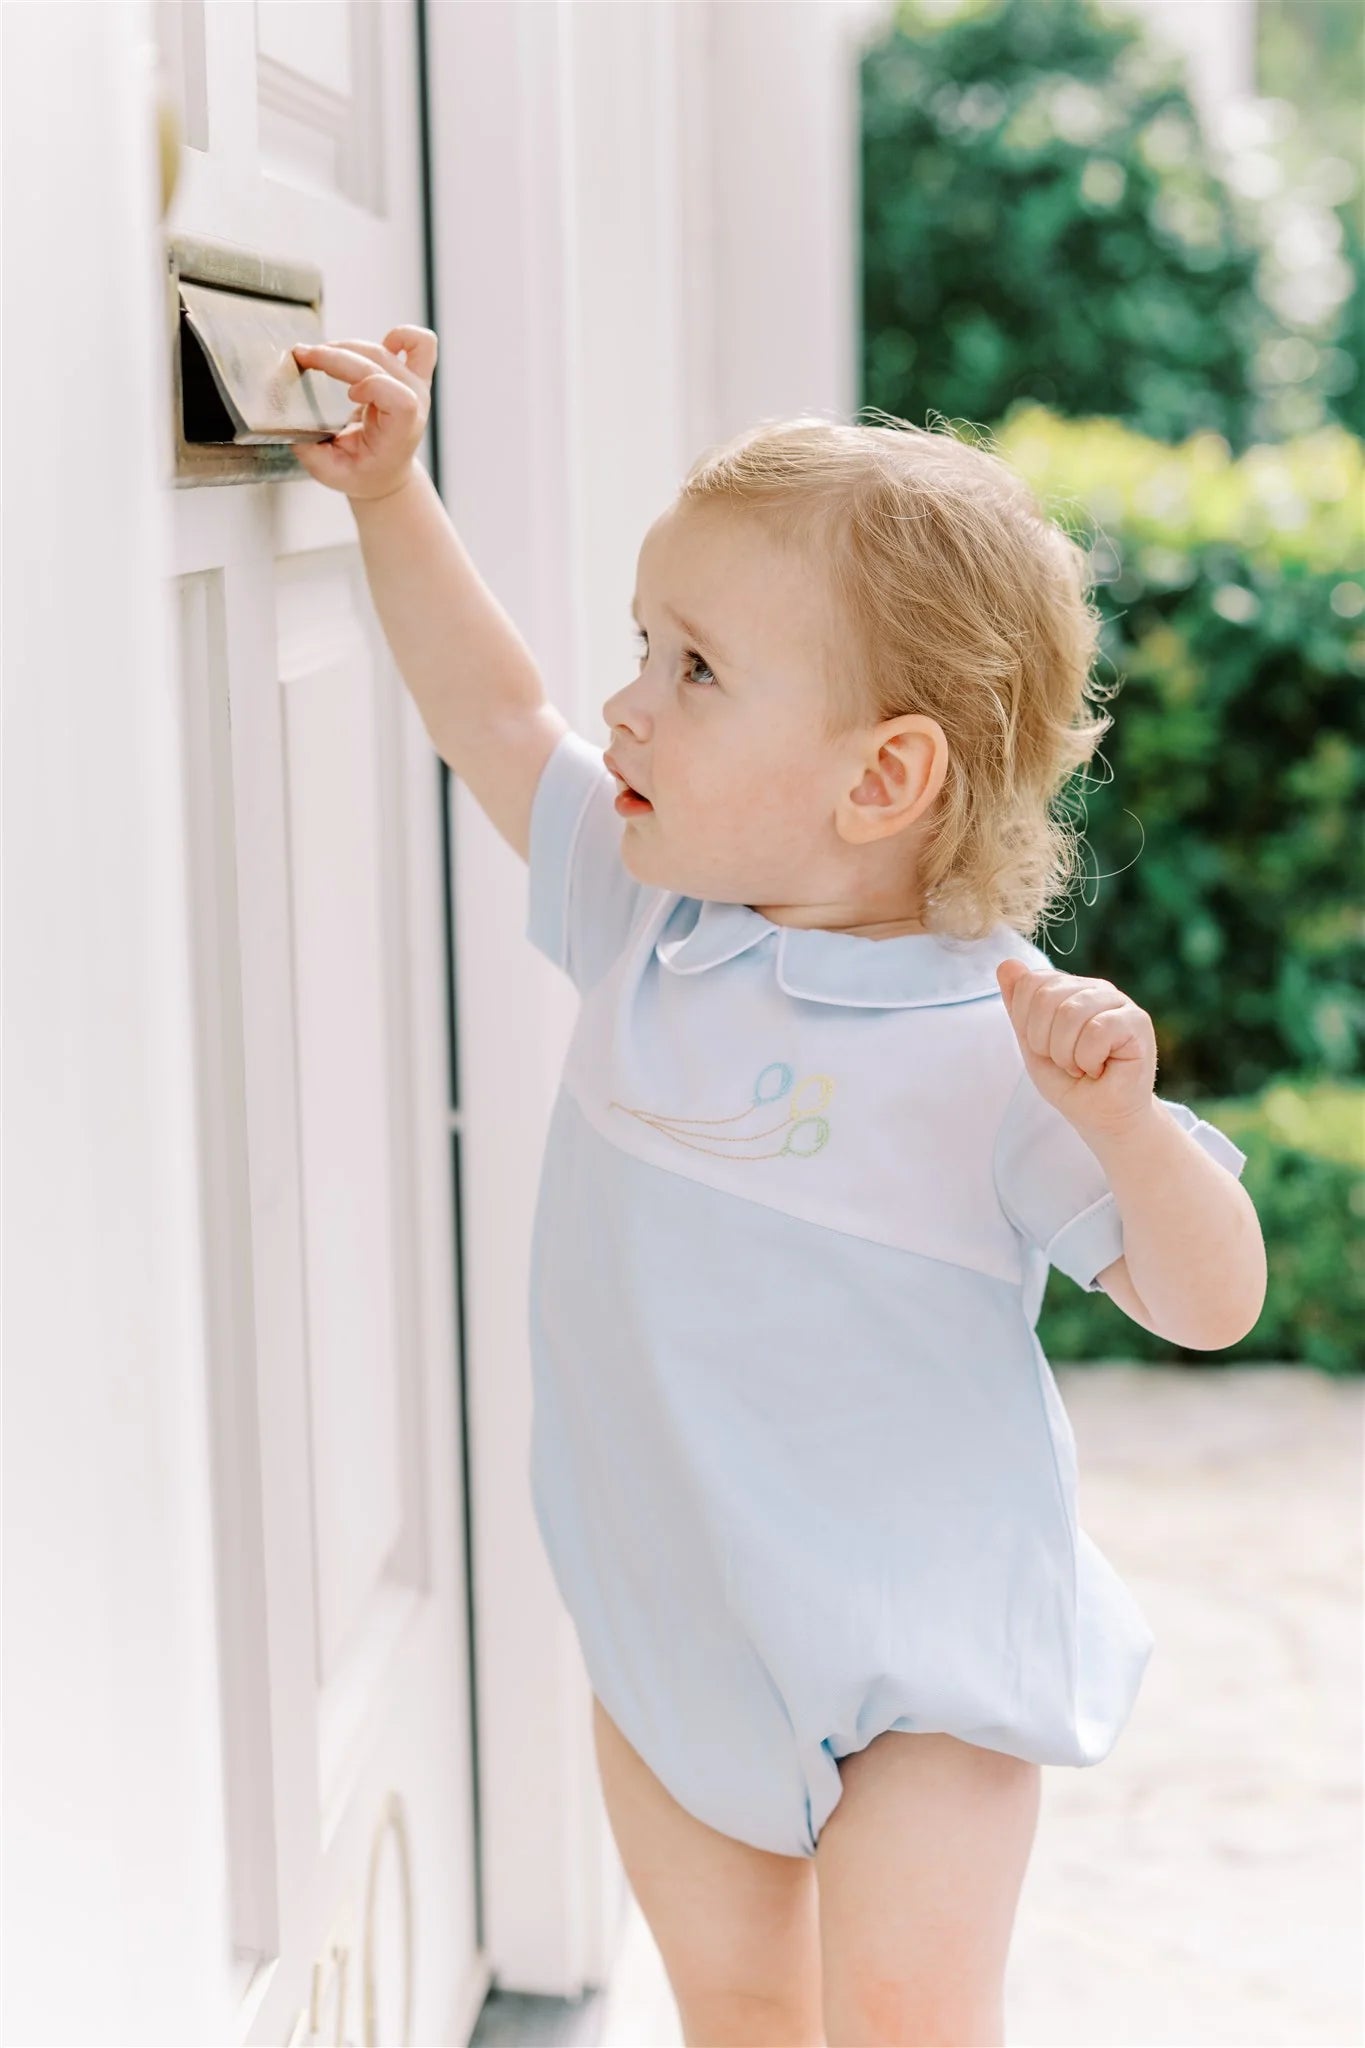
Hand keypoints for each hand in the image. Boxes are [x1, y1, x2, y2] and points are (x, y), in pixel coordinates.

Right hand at [288, 325, 436, 498]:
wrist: (386, 473)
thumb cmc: (360, 472)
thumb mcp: (330, 472)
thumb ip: (310, 451)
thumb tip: (289, 422)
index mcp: (399, 433)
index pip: (401, 400)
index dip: (373, 387)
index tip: (348, 394)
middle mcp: (415, 406)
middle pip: (379, 365)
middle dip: (337, 357)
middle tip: (303, 357)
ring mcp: (418, 387)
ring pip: (384, 349)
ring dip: (347, 347)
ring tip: (321, 355)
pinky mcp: (415, 375)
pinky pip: (420, 342)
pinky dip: (401, 335)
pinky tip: (380, 344)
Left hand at [995, 959, 1156, 1137]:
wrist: (1103, 1118)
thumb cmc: (1071, 1083)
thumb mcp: (1032, 1044)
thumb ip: (1019, 1006)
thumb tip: (1007, 963)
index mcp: (1069, 989)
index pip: (1030, 983)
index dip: (1028, 1025)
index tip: (1046, 1049)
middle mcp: (1095, 988)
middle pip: (1046, 996)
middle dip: (1045, 1042)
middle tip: (1066, 1062)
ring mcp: (1119, 1001)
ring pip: (1070, 1013)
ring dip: (1067, 1054)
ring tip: (1082, 1066)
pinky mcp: (1137, 1021)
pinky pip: (1095, 1030)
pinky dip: (1087, 1059)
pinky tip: (1100, 1068)